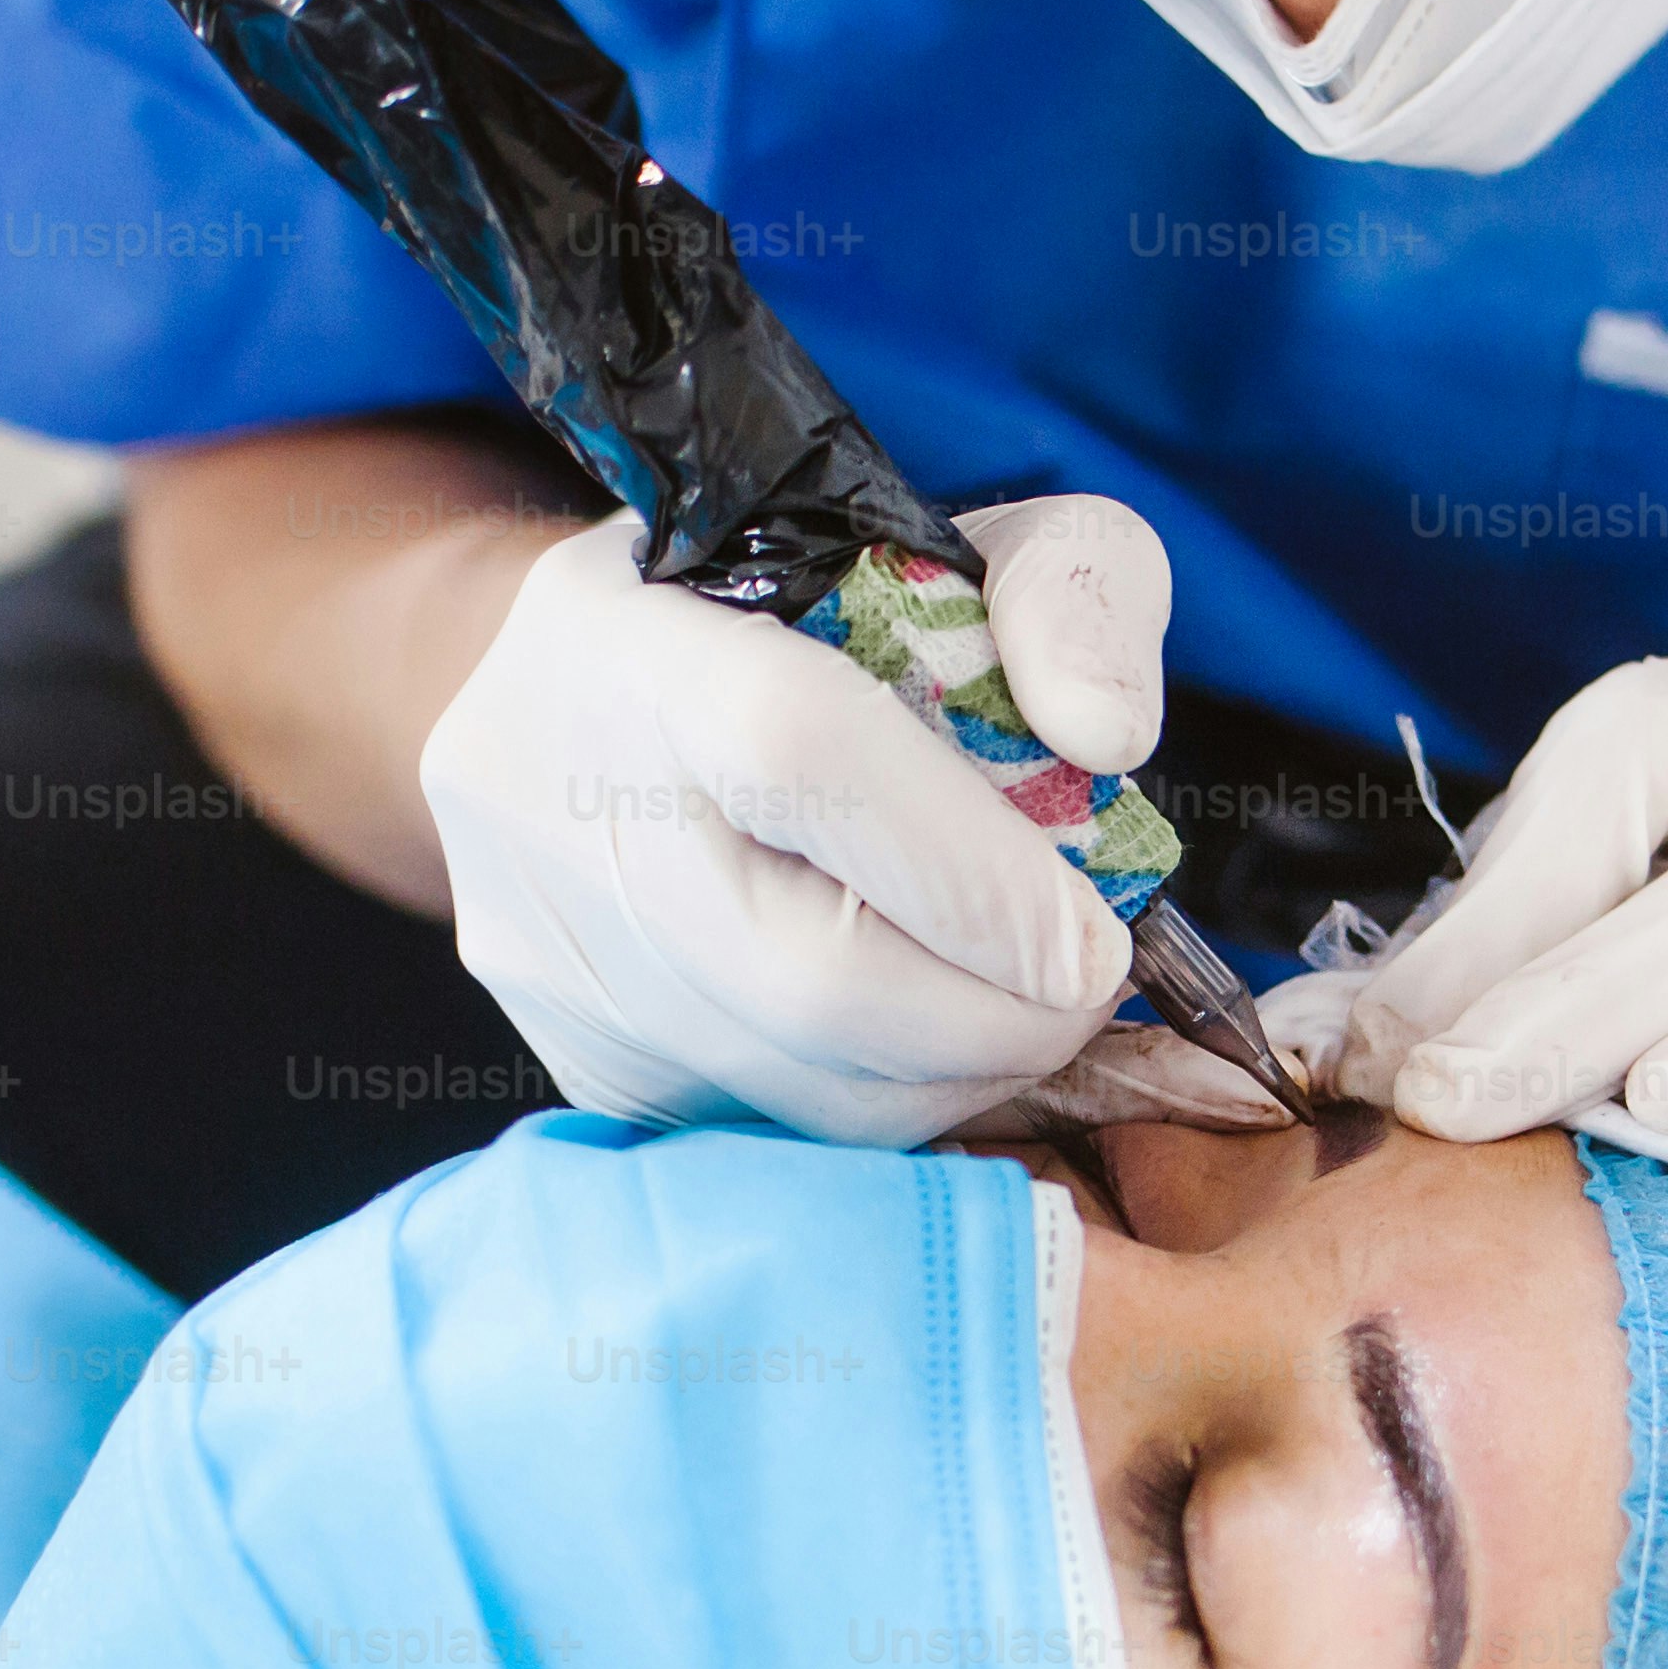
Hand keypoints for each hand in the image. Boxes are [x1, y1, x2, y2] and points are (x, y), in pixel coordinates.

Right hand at [421, 496, 1176, 1143]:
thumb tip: (1106, 741)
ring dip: (963, 1071)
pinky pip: (781, 1129)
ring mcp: (561, 961)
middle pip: (813, 981)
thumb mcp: (957, 539)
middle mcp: (562, 809)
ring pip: (808, 1089)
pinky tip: (922, 1028)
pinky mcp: (583, 1065)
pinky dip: (891, 1095)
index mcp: (647, 642)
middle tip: (1086, 982)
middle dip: (1005, 1013)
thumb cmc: (793, 607)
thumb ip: (1063, 596)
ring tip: (1015, 1000)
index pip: (804, 756)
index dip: (978, 872)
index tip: (1096, 931)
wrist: (562, 690)